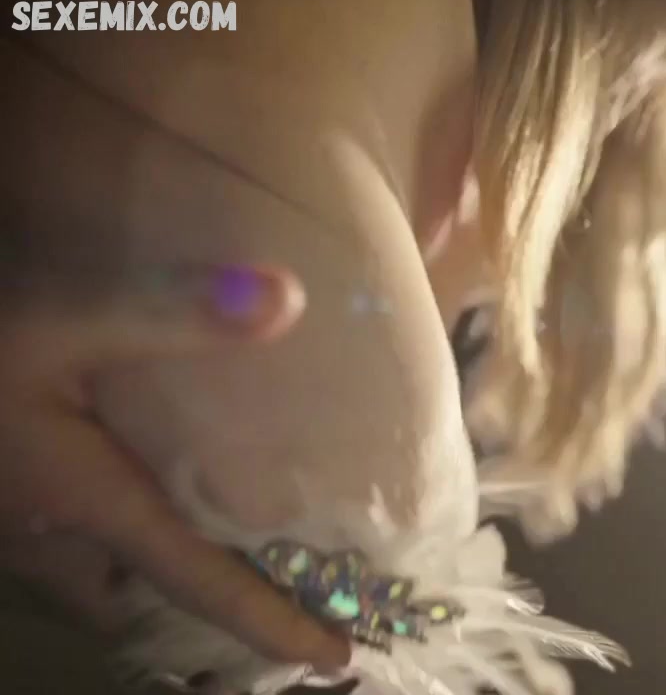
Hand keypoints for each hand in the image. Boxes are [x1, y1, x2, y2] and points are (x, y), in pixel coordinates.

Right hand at [0, 261, 349, 671]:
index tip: (341, 656)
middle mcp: (45, 534)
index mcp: (85, 505)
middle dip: (203, 602)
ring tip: (212, 533)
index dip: (275, 622)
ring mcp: (7, 520)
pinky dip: (107, 531)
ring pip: (92, 572)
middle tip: (276, 582)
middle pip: (141, 594)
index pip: (200, 583)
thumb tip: (289, 301)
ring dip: (147, 566)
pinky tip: (129, 474)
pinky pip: (61, 539)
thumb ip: (170, 308)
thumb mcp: (59, 310)